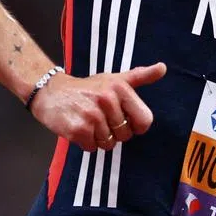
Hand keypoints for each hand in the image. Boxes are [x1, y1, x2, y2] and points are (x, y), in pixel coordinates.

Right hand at [29, 62, 166, 150]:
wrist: (51, 92)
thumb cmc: (87, 88)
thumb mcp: (115, 79)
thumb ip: (141, 76)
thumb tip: (163, 68)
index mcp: (120, 88)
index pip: (144, 120)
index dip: (136, 126)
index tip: (124, 119)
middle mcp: (107, 100)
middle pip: (125, 135)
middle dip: (115, 132)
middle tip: (101, 118)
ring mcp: (92, 115)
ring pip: (109, 144)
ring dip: (99, 138)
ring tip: (89, 122)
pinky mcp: (77, 129)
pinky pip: (92, 148)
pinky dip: (86, 142)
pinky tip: (79, 127)